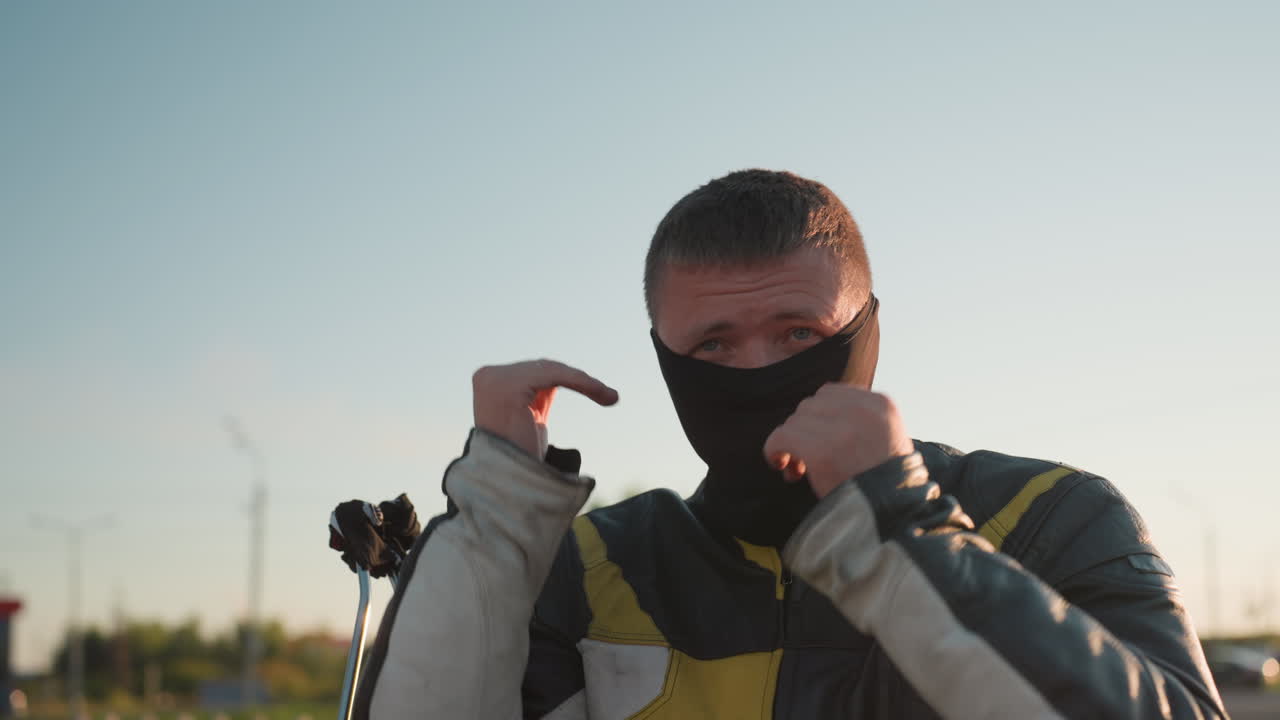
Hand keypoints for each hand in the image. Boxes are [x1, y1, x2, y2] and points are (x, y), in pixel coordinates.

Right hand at [472, 359, 618, 459]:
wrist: (510, 488)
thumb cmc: (522, 459)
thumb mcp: (529, 418)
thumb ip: (537, 395)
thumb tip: (560, 379)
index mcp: (488, 381)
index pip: (533, 370)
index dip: (566, 378)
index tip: (598, 392)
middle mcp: (488, 376)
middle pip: (542, 367)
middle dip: (577, 380)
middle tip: (609, 396)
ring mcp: (496, 380)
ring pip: (552, 370)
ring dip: (585, 382)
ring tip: (610, 397)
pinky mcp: (510, 386)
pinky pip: (555, 375)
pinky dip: (582, 382)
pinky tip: (602, 394)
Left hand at [763, 384, 914, 498]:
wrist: (895, 516)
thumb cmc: (885, 485)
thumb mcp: (886, 438)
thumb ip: (858, 420)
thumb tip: (810, 416)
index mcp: (882, 404)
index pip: (832, 394)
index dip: (818, 417)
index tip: (819, 439)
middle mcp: (863, 410)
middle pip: (810, 406)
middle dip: (804, 430)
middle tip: (805, 460)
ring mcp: (842, 429)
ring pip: (795, 421)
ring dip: (792, 443)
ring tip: (799, 469)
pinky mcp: (821, 450)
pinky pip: (782, 436)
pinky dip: (774, 449)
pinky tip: (780, 464)